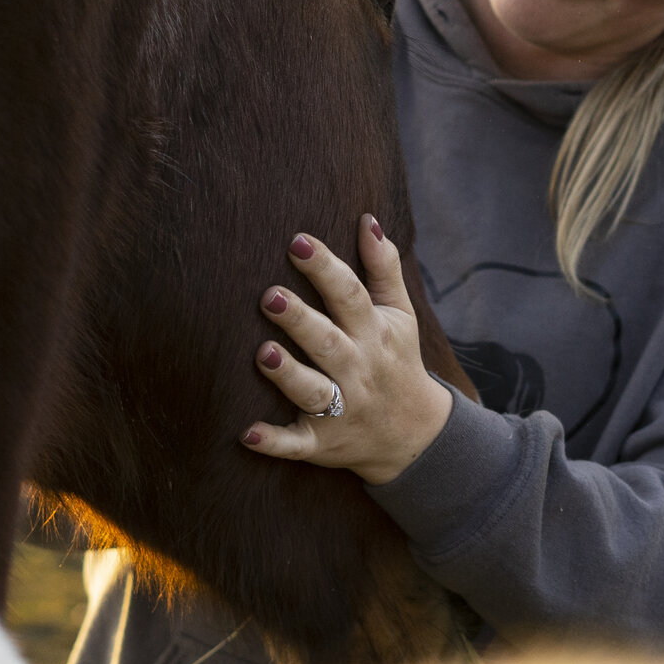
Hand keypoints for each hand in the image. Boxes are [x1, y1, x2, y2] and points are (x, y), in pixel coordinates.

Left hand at [245, 214, 454, 485]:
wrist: (415, 435)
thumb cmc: (396, 361)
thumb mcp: (400, 315)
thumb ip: (383, 268)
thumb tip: (367, 219)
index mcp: (374, 334)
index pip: (350, 296)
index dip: (325, 268)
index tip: (298, 241)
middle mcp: (357, 370)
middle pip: (327, 342)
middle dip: (300, 320)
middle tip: (270, 295)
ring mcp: (340, 409)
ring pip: (312, 391)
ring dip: (289, 375)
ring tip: (264, 353)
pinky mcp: (322, 443)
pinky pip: (297, 445)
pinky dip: (274, 442)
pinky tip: (247, 434)